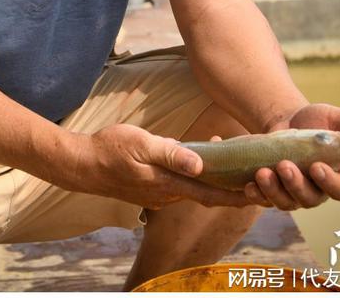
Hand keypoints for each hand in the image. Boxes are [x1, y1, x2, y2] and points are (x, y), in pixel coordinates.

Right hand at [62, 123, 254, 209]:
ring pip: (193, 189)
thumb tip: (200, 164)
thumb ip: (171, 153)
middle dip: (230, 188)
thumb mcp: (141, 144)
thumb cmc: (110, 149)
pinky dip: (196, 178)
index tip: (257, 194)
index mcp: (168, 183)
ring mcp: (158, 193)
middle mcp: (167, 193)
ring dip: (213, 181)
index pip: (210, 194)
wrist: (82, 164)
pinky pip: (180, 185)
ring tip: (233, 165)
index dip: (235, 196)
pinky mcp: (150, 188)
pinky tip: (199, 163)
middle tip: (253, 175)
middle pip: (206, 193)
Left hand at [244, 103, 339, 210]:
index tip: (316, 166)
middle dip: (296, 185)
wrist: (288, 120)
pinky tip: (249, 184)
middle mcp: (317, 190)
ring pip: (286, 202)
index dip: (329, 182)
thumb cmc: (317, 121)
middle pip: (310, 199)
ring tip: (262, 172)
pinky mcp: (273, 191)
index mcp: (338, 176)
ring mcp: (293, 193)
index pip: (339, 190)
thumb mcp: (337, 119)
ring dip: (273, 191)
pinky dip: (257, 194)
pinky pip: (265, 200)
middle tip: (284, 166)